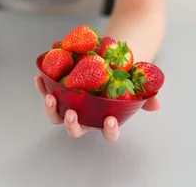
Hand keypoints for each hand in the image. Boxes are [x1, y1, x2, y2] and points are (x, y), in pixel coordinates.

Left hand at [34, 75, 159, 142]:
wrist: (106, 64)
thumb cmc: (119, 81)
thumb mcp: (134, 86)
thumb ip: (144, 96)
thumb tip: (156, 102)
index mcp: (104, 119)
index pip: (108, 132)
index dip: (108, 130)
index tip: (109, 120)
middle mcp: (85, 117)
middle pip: (76, 129)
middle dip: (71, 124)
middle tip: (71, 114)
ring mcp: (70, 106)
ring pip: (57, 116)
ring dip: (51, 109)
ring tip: (49, 97)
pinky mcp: (58, 93)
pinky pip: (47, 93)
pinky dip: (42, 87)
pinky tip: (39, 77)